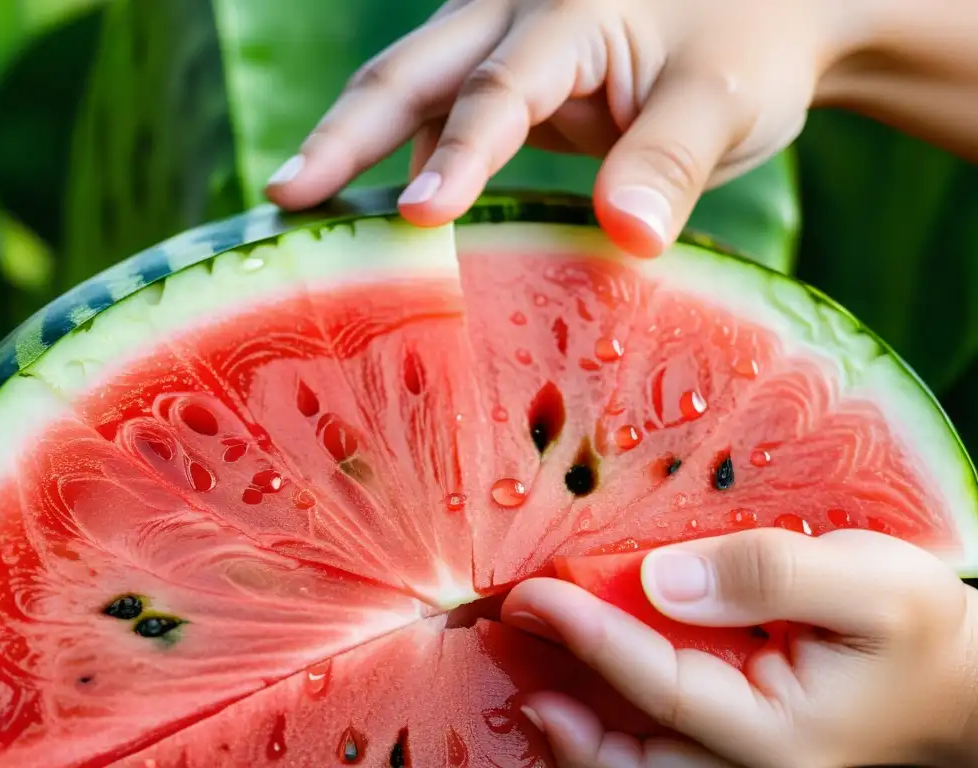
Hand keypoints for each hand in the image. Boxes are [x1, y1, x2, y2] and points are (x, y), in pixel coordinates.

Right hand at [264, 0, 874, 256]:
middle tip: (284, 196)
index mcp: (571, 14)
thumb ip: (671, 159)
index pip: (498, 90)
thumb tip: (628, 238)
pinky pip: (442, 120)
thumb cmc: (748, 50)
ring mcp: (508, 48)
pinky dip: (411, 165)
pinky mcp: (512, 83)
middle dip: (343, 134)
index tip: (413, 219)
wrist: (766, 16)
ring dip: (355, 148)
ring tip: (304, 211)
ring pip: (412, 92)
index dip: (456, 156)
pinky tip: (391, 218)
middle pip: (412, 72)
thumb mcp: (724, 101)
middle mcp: (520, 16)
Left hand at [500, 528, 977, 767]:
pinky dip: (616, 741)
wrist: (960, 685)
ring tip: (530, 695)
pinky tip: (580, 708)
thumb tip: (661, 578)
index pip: (657, 682)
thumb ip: (766, 575)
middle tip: (508, 646)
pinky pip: (664, 763)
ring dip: (580, 740)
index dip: (588, 634)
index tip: (534, 594)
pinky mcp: (745, 759)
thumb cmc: (919, 630)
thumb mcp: (867, 582)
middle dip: (564, 712)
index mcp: (778, 731)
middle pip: (634, 757)